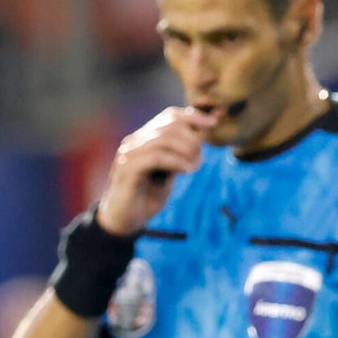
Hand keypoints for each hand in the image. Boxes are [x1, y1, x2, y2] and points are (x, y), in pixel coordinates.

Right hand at [95, 108, 211, 234]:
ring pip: (163, 139)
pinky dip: (176, 161)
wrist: (123, 222)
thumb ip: (183, 153)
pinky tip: (187, 171)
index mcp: (143, 139)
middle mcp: (133, 142)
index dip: (193, 116)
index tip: (214, 122)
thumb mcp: (170, 172)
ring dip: (186, 150)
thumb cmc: (147, 197)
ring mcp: (128, 154)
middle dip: (192, 138)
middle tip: (201, 157)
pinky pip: (156, 157)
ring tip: (195, 166)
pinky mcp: (126, 169)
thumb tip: (205, 133)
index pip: (169, 115)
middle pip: (169, 125)